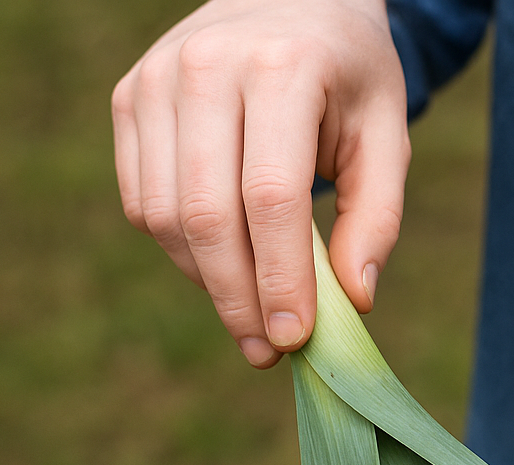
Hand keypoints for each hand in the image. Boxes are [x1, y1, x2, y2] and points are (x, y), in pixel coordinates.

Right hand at [112, 0, 409, 367]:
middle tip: (269, 350)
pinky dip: (181, 250)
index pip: (270, 195)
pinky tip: (223, 262)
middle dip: (238, 298)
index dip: (279, 277)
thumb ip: (378, 216)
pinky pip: (143, 202)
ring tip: (254, 312)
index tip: (295, 338)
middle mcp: (206, 66)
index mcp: (282, 68)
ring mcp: (155, 81)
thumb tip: (354, 300)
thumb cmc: (346, 75)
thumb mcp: (386, 131)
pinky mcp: (128, 100)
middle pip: (208, 215)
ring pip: (166, 217)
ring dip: (209, 282)